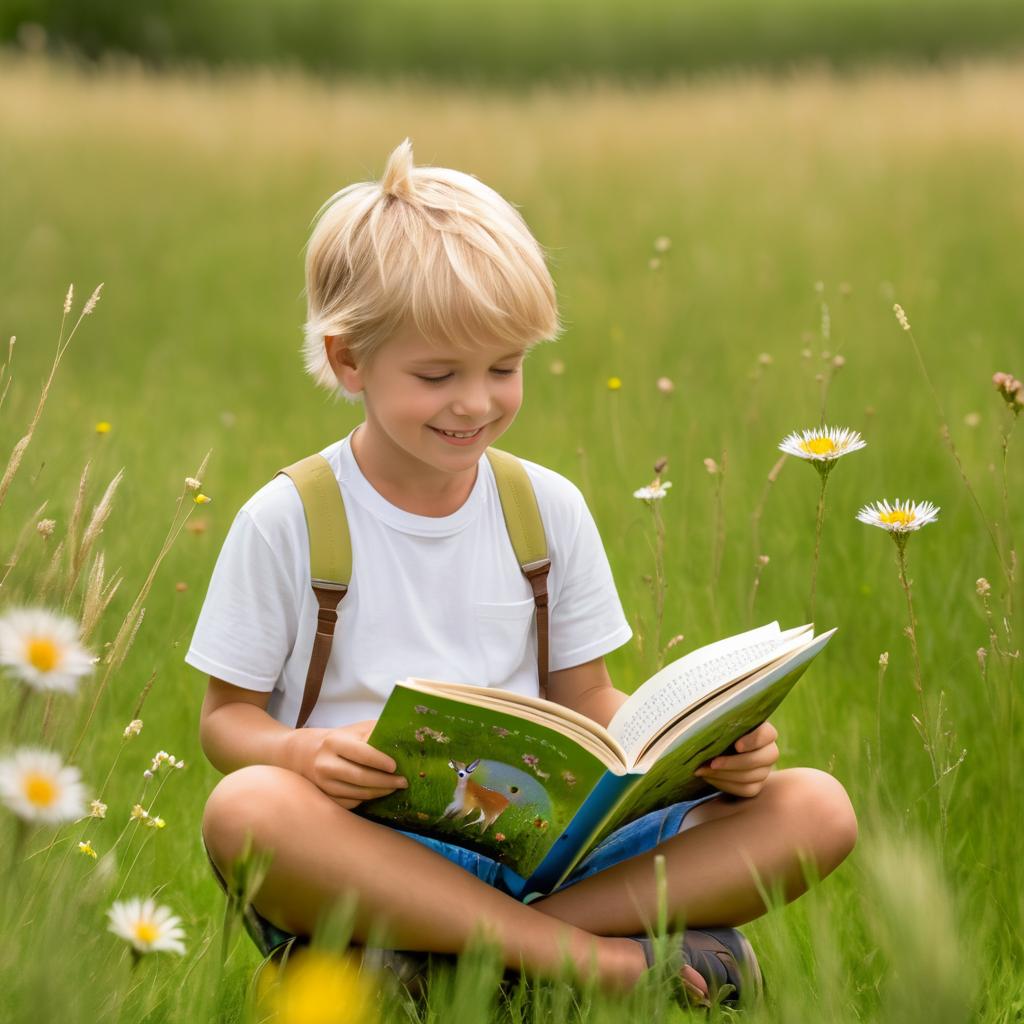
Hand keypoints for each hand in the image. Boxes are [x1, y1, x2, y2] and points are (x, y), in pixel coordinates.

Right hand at [291, 719, 407, 808]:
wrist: (304, 753)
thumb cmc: (339, 739)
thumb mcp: (354, 730)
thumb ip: (374, 732)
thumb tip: (403, 737)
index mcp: (334, 742)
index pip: (360, 753)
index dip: (379, 761)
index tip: (395, 766)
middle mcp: (325, 764)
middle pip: (360, 777)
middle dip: (385, 782)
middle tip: (403, 782)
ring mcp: (322, 783)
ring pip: (356, 794)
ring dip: (379, 793)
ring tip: (394, 788)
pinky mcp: (324, 796)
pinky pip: (349, 803)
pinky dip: (365, 800)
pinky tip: (376, 793)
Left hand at [693, 721, 778, 798]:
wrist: (715, 748)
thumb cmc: (718, 729)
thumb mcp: (720, 722)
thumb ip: (720, 723)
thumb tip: (707, 727)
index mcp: (764, 731)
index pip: (767, 734)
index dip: (753, 741)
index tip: (736, 745)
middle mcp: (769, 751)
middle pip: (763, 759)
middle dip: (734, 763)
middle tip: (712, 763)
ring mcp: (765, 770)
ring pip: (752, 776)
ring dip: (725, 775)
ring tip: (704, 770)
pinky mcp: (756, 785)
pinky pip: (746, 789)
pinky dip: (726, 784)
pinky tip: (709, 777)